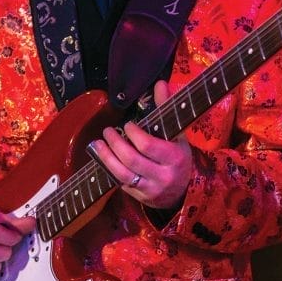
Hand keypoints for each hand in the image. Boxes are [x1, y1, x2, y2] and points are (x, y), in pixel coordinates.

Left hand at [89, 81, 192, 209]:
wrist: (183, 190)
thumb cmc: (178, 156)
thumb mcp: (177, 133)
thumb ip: (166, 108)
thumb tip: (160, 83)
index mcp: (174, 157)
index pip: (148, 145)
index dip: (133, 134)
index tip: (127, 124)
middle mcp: (163, 176)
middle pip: (132, 160)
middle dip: (115, 144)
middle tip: (107, 131)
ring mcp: (150, 189)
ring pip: (122, 175)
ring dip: (106, 158)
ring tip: (97, 144)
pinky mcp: (139, 197)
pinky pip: (120, 183)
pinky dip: (109, 169)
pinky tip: (102, 158)